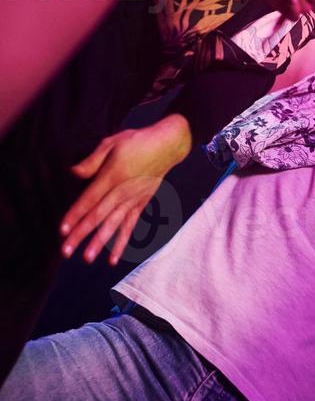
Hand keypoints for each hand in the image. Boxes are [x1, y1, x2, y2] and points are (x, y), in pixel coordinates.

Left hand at [60, 114, 190, 264]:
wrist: (167, 145)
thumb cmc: (136, 141)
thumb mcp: (112, 143)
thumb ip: (92, 161)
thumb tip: (73, 173)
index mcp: (112, 176)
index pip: (89, 199)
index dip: (75, 215)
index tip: (62, 230)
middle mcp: (122, 191)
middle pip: (98, 216)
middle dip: (81, 234)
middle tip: (65, 251)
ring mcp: (134, 199)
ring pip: (114, 224)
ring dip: (100, 242)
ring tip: (87, 258)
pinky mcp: (142, 204)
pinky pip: (130, 225)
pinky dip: (122, 242)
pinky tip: (113, 259)